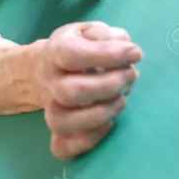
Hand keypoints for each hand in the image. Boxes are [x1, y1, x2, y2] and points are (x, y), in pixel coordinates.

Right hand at [31, 21, 142, 158]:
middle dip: (108, 86)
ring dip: (100, 114)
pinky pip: (61, 147)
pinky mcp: (56, 131)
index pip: (72, 54)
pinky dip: (88, 141)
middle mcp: (49, 82)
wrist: (44, 69)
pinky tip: (109, 124)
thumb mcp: (89, 31)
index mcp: (55, 52)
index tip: (134, 53)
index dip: (107, 54)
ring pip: (62, 121)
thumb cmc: (76, 48)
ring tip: (122, 99)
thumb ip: (107, 36)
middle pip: (69, 92)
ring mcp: (50, 109)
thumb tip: (125, 49)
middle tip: (131, 75)